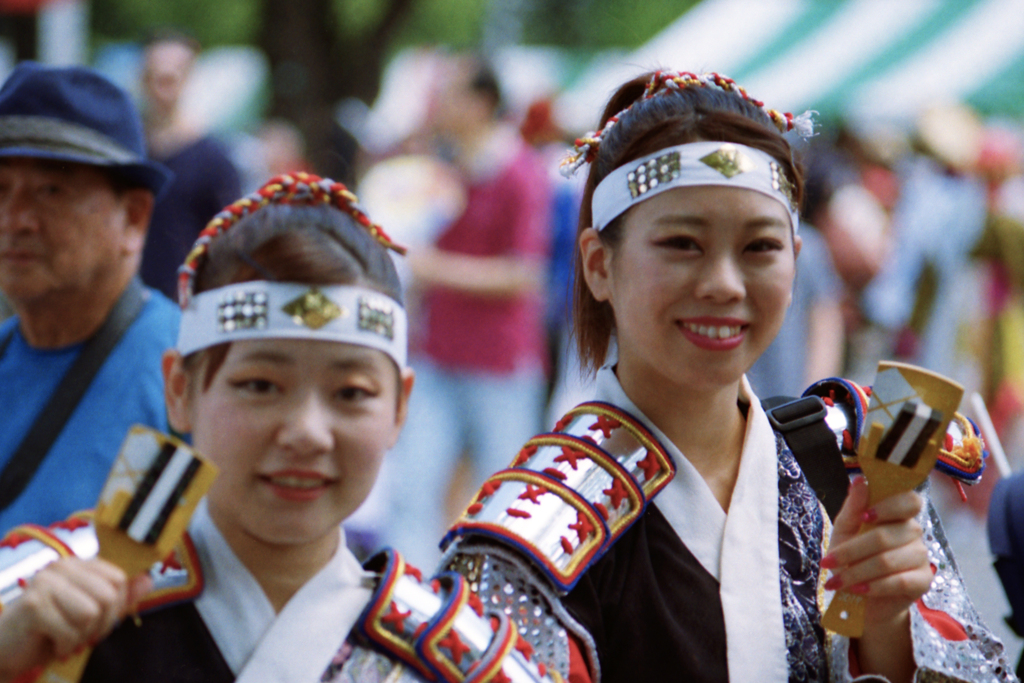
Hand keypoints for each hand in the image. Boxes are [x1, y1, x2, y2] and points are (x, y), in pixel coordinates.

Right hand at [0, 558, 151, 681]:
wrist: (7, 650)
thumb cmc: (51, 631)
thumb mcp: (91, 615)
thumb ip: (120, 597)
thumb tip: (149, 579)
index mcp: (79, 565)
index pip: (119, 579)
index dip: (116, 607)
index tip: (98, 620)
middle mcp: (62, 567)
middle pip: (109, 596)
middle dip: (100, 624)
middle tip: (78, 632)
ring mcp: (46, 582)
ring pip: (91, 613)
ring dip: (80, 636)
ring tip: (63, 636)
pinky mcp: (33, 604)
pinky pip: (70, 630)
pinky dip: (64, 644)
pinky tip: (50, 642)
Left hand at [824, 476, 931, 625]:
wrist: (862, 596)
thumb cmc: (853, 558)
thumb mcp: (845, 531)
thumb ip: (853, 507)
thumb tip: (859, 480)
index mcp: (897, 514)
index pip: (909, 500)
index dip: (889, 506)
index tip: (865, 516)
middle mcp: (913, 532)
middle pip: (887, 535)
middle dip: (852, 551)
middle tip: (828, 562)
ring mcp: (922, 557)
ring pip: (888, 560)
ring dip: (857, 572)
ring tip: (837, 582)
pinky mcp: (923, 581)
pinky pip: (899, 581)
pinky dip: (873, 586)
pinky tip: (858, 589)